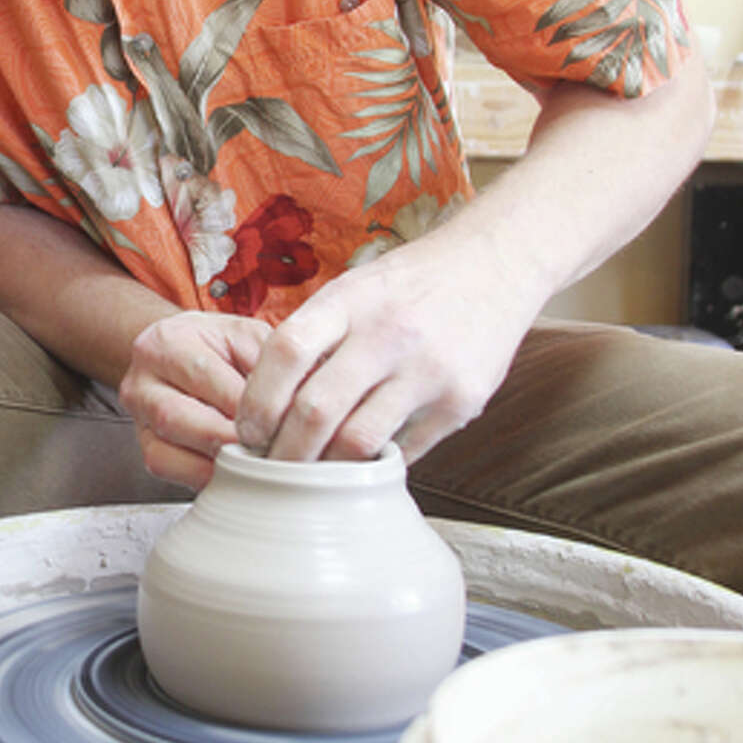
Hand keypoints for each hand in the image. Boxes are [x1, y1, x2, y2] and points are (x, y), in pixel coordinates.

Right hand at [120, 310, 273, 488]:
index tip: (280, 425)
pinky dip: (200, 476)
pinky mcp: (144, 444)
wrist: (185, 352)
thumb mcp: (249, 338)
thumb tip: (290, 406)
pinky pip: (164, 468)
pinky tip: (230, 472)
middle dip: (226, 440)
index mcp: (168, 341)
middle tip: (266, 451)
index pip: (209, 379)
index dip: (248, 408)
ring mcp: (138, 414)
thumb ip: (267, 365)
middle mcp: (141, 377)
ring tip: (252, 463)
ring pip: (165, 451)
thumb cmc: (221, 346)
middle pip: (178, 418)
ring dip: (213, 463)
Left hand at [233, 228, 540, 465]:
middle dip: (284, 452)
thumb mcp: (354, 290)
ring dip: (325, 469)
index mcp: (351, 300)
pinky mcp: (461, 401)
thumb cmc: (409, 285)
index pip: (286, 352)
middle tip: (272, 470)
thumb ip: (314, 338)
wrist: (495, 265)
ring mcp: (429, 370)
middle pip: (316, 410)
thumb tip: (263, 406)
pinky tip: (360, 464)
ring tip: (310, 476)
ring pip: (358, 441)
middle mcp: (389, 333)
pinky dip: (375, 464)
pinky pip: (404, 450)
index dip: (257, 400)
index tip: (247, 431)